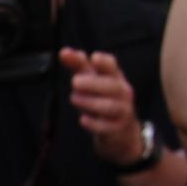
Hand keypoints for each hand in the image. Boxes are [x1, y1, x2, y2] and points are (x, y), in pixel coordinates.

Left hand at [60, 48, 144, 166]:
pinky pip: (107, 127)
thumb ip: (78, 66)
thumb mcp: (92, 82)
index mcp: (115, 78)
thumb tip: (64, 52)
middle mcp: (122, 93)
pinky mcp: (117, 129)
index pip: (112, 66)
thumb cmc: (103, 101)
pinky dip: (94, 124)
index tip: (92, 58)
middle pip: (112, 86)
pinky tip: (83, 119)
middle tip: (74, 81)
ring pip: (110, 106)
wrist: (121, 133)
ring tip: (74, 98)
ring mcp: (122, 111)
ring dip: (90, 102)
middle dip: (93, 83)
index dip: (104, 62)